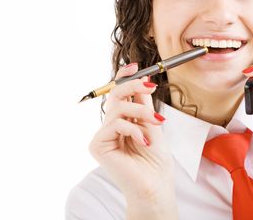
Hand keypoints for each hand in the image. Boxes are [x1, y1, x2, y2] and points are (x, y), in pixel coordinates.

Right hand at [89, 64, 175, 210]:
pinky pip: (115, 125)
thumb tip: (143, 79)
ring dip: (141, 112)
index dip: (124, 78)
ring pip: (118, 108)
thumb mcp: (152, 124)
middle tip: (151, 86)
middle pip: (114, 95)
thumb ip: (144, 104)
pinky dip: (134, 130)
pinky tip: (145, 142)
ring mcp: (102, 136)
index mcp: (122, 120)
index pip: (118, 94)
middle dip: (133, 86)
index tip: (134, 65)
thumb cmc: (155, 160)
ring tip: (156, 124)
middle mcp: (110, 126)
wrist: (155, 185)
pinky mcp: (97, 145)